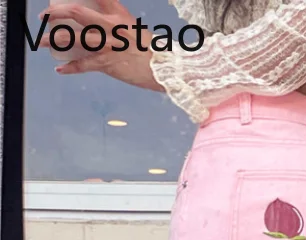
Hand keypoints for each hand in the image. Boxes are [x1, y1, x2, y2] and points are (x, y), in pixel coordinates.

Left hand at [39, 0, 165, 91]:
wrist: (165, 70)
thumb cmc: (150, 51)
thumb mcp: (133, 30)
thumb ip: (116, 24)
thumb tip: (98, 25)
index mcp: (118, 15)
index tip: (61, 1)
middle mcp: (111, 26)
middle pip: (77, 13)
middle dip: (56, 13)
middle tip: (44, 17)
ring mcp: (109, 45)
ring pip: (75, 39)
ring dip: (54, 40)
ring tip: (42, 42)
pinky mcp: (109, 63)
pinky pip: (85, 65)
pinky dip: (70, 68)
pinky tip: (60, 69)